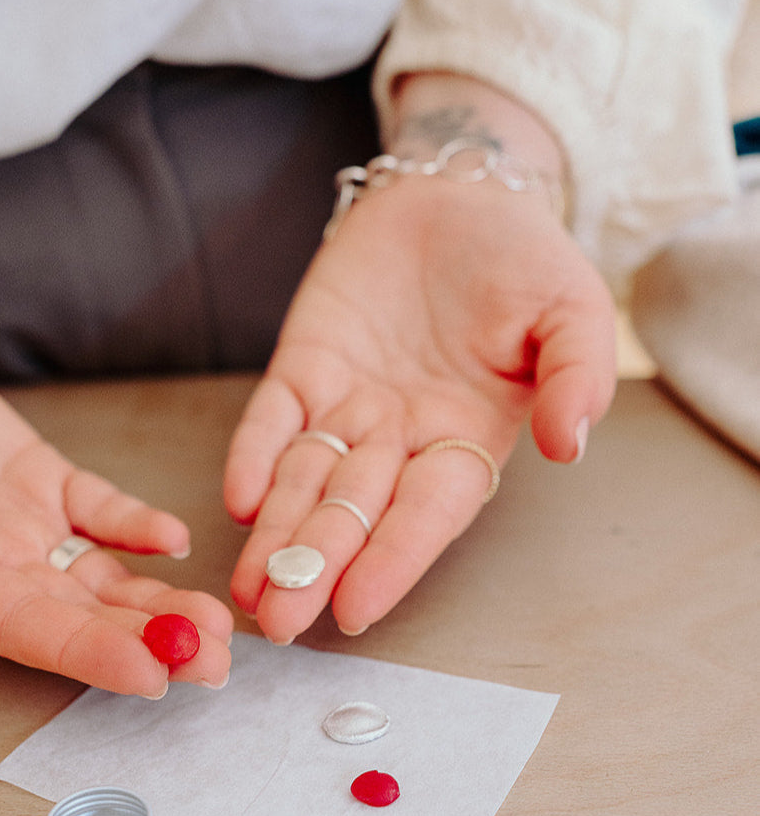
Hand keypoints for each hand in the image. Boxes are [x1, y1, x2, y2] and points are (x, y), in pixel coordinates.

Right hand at [0, 320, 232, 695]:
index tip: (151, 675)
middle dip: (148, 641)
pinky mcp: (43, 481)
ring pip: (102, 576)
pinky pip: (98, 510)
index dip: (87, 655)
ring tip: (216, 621)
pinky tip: (174, 538)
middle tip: (215, 662)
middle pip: (79, 618)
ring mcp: (23, 529)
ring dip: (159, 599)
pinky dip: (137, 525)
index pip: (24, 633)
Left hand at [224, 172, 616, 643]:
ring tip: (246, 589)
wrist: (454, 192)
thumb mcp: (571, 307)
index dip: (393, 560)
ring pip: (307, 481)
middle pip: (354, 512)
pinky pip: (274, 420)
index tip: (356, 608)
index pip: (426, 512)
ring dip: (275, 534)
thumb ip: (576, 374)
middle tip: (277, 623)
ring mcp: (348, 405)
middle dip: (315, 566)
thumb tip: (568, 443)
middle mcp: (401, 436)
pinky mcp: (304, 369)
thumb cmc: (521, 255)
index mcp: (468, 436)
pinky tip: (238, 499)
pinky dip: (255, 456)